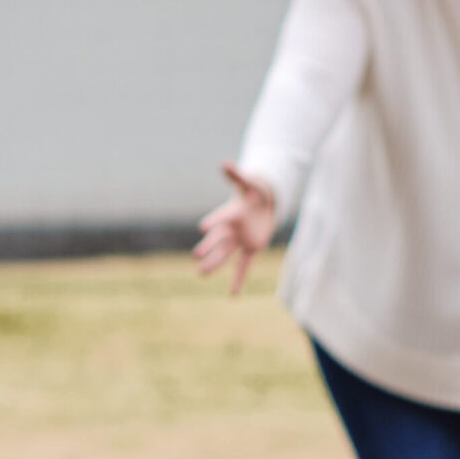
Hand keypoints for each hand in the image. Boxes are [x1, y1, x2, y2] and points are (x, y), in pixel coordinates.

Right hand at [194, 162, 277, 294]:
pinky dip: (239, 279)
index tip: (203, 227)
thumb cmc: (254, 192)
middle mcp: (232, 229)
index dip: (213, 221)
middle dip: (209, 247)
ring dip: (215, 264)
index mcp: (231, 213)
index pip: (220, 218)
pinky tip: (233, 294)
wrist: (263, 204)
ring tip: (201, 275)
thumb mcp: (250, 184)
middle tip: (196, 256)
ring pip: (226, 254)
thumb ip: (238, 176)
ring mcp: (240, 241)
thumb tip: (225, 163)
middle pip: (219, 240)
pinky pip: (244, 266)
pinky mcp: (251, 249)